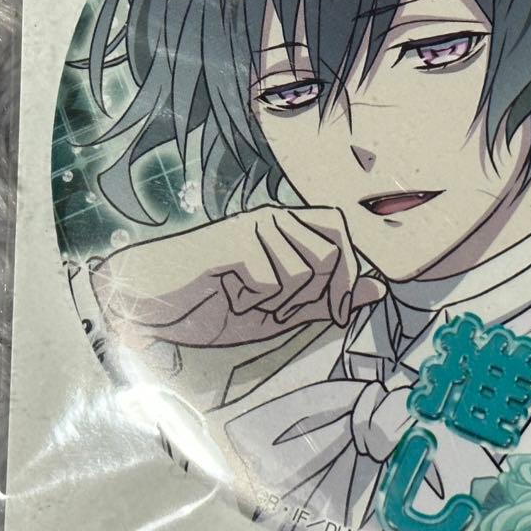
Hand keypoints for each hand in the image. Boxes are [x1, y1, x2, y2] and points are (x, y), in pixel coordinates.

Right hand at [90, 205, 386, 347]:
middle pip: (334, 253)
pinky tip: (230, 293)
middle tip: (278, 308)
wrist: (151, 304)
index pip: (345, 234)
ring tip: (250, 299)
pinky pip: (272, 280)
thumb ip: (329, 298)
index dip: (348, 277)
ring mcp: (254, 225)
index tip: (332, 313)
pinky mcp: (235, 241)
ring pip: (306, 269)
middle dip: (315, 295)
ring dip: (281, 301)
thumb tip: (379, 289)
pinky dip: (255, 301)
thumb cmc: (214, 303)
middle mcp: (276, 217)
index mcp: (290, 227)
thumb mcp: (282, 310)